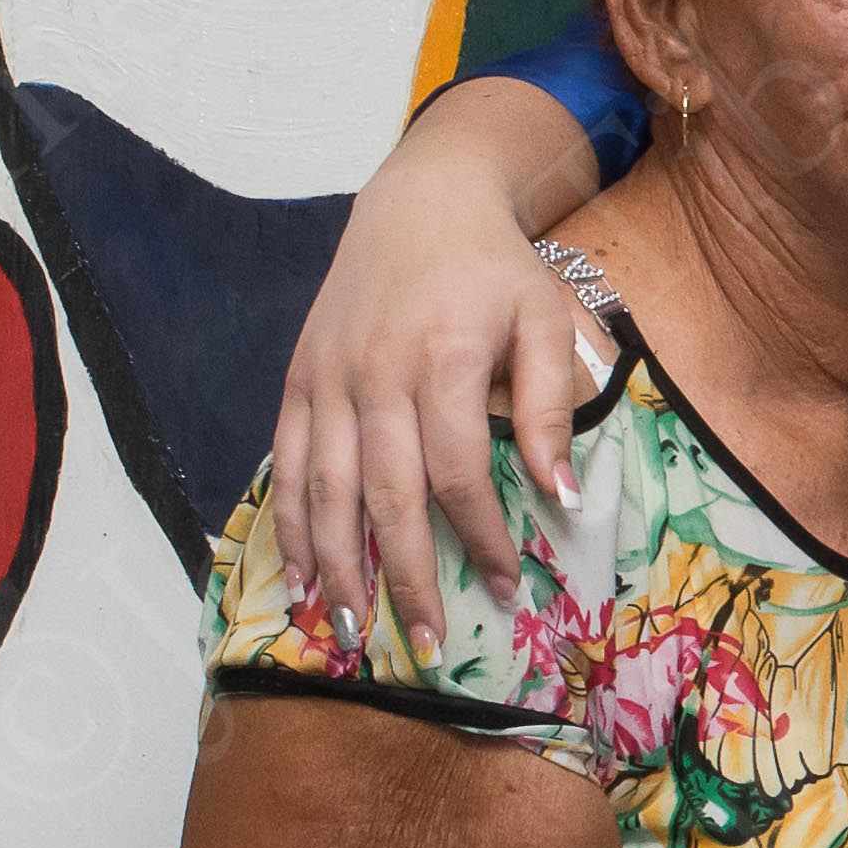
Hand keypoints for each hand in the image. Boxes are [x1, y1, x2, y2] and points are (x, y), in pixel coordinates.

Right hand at [273, 135, 591, 657]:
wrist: (419, 204)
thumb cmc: (494, 270)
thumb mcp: (546, 319)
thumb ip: (548, 407)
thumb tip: (561, 495)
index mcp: (443, 360)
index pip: (458, 473)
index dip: (481, 538)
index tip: (506, 590)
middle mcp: (377, 374)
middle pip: (386, 496)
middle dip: (406, 576)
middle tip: (430, 644)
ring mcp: (328, 380)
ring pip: (325, 489)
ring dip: (338, 566)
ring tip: (355, 629)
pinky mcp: (299, 381)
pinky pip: (286, 465)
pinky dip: (291, 526)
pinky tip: (302, 577)